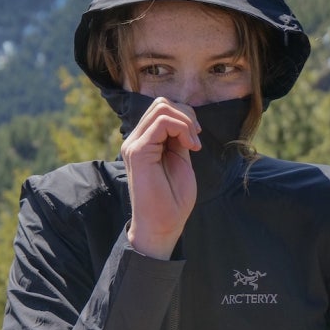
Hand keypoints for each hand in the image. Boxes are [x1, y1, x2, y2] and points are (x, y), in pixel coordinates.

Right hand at [121, 98, 200, 258]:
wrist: (163, 226)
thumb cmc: (172, 200)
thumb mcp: (180, 160)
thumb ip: (178, 138)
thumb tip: (185, 118)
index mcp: (145, 142)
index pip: (162, 109)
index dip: (185, 117)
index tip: (196, 141)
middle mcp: (135, 140)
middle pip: (161, 103)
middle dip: (186, 116)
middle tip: (195, 141)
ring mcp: (134, 144)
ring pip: (161, 107)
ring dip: (186, 122)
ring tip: (193, 145)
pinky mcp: (138, 150)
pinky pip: (162, 122)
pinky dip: (182, 129)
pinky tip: (190, 148)